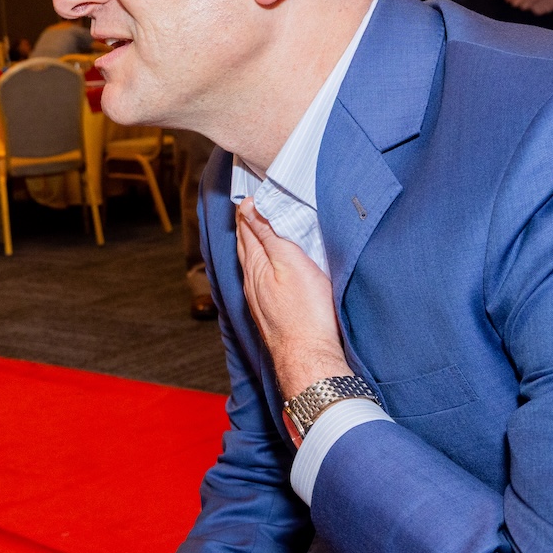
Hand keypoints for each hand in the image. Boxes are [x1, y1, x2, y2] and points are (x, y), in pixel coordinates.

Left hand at [234, 201, 351, 400]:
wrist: (306, 356)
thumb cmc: (305, 311)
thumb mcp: (289, 263)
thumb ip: (268, 235)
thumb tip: (247, 209)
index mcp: (256, 265)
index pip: (247, 230)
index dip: (247, 211)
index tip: (248, 196)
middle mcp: (251, 281)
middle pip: (245, 247)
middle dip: (246, 226)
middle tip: (248, 208)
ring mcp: (257, 298)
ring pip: (250, 265)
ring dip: (251, 245)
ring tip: (253, 231)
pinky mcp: (267, 312)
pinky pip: (257, 281)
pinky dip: (258, 265)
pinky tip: (264, 268)